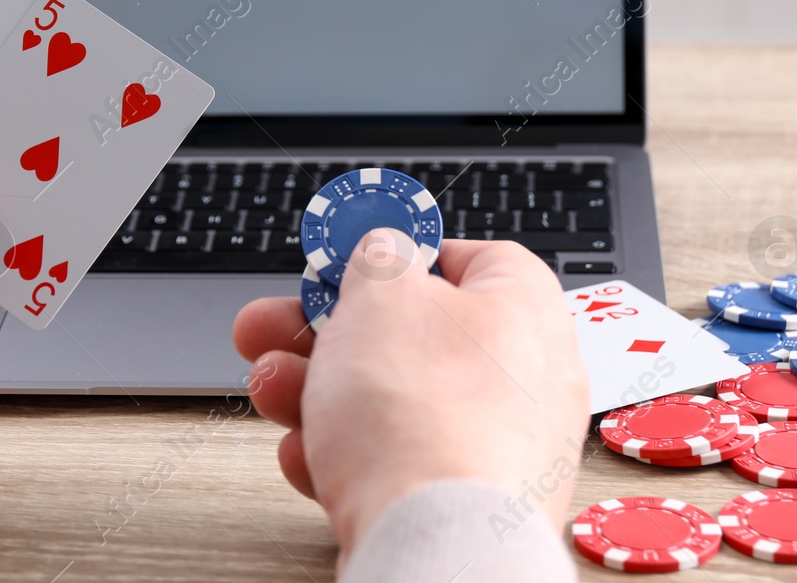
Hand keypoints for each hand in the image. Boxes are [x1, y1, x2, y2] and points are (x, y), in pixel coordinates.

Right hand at [233, 236, 587, 556]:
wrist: (436, 547)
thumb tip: (384, 249)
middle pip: (412, 335)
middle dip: (327, 331)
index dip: (401, 254)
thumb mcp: (382, 294)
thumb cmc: (423, 417)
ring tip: (272, 391)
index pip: (471, 259)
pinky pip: (397, 464)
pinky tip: (308, 457)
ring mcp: (496, 449)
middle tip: (275, 327)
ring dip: (319, 392)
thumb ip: (379, 258)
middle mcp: (524, 381)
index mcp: (524, 310)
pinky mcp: (464, 506)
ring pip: (393, 402)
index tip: (348, 260)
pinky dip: (346, 455)